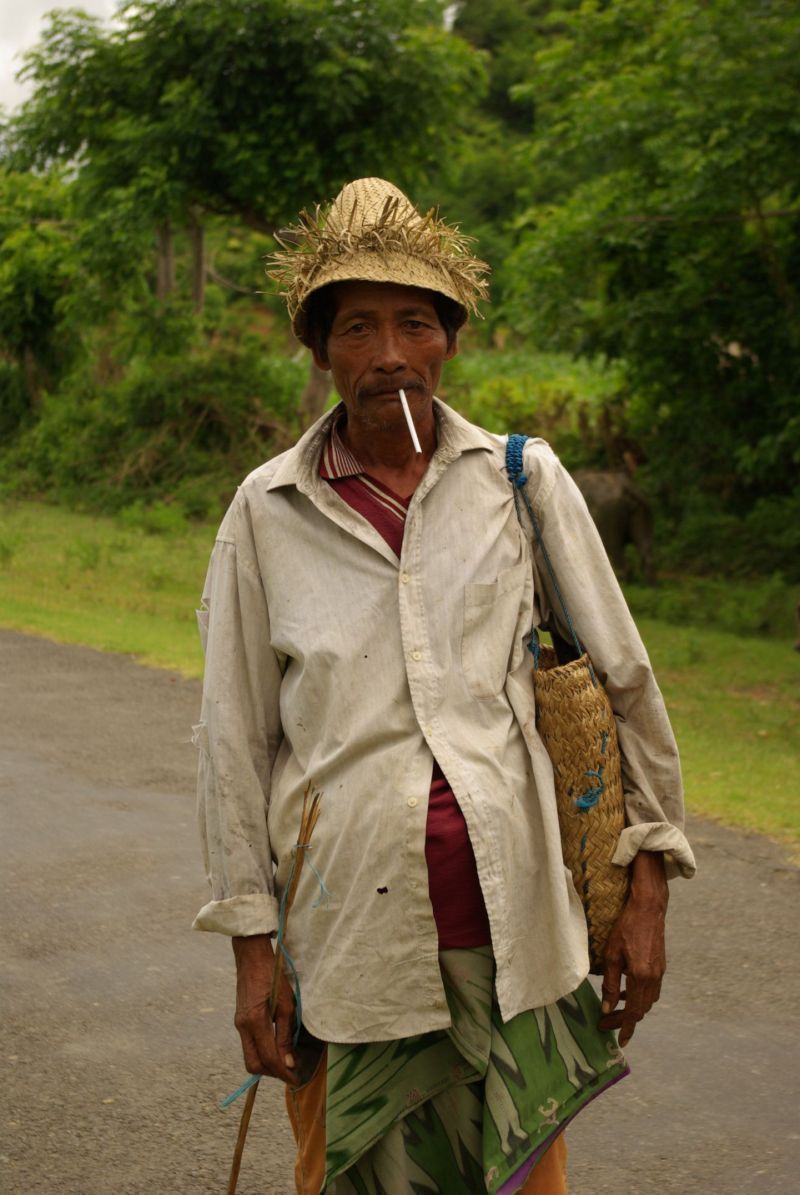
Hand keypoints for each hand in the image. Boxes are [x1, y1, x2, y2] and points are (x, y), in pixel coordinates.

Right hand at [232, 934, 297, 1083]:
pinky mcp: (239, 1020)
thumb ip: (285, 1035)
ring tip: (285, 1061)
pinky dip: (262, 1052)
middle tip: (290, 1073)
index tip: (296, 1079)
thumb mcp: (286, 1004)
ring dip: (266, 1064)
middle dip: (272, 1073)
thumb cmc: (273, 976)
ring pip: (250, 1056)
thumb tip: (288, 1062)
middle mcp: (242, 1026)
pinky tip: (275, 1047)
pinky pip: (249, 1045)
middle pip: (253, 1064)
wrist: (251, 956)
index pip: (268, 1058)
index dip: (283, 1072)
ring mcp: (239, 1024)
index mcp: (254, 1022)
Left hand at [599, 851, 668, 1046]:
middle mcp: (654, 978)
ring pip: (647, 1001)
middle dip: (625, 1020)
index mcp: (641, 977)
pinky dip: (639, 996)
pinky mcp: (660, 966)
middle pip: (641, 1010)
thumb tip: (607, 1009)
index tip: (618, 1040)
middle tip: (607, 1024)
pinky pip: (651, 990)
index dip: (625, 1028)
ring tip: (614, 1009)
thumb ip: (611, 984)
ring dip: (633, 1009)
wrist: (648, 909)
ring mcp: (660, 973)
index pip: (634, 1012)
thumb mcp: (611, 955)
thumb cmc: (626, 928)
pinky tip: (626, 991)